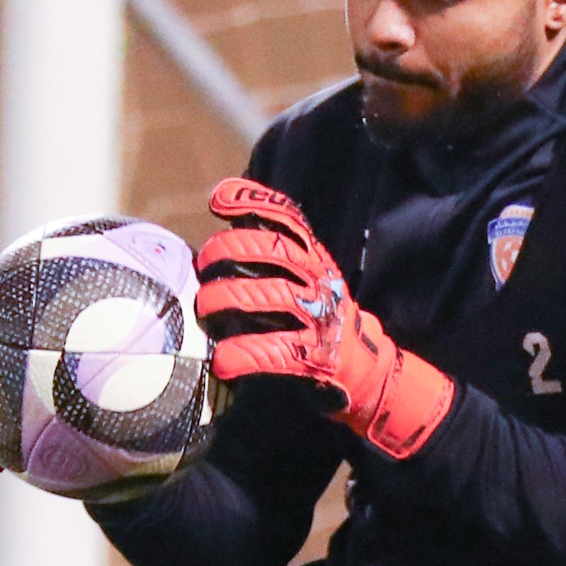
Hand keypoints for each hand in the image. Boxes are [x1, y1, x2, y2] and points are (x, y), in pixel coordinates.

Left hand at [194, 178, 454, 458]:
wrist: (361, 365)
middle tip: (204, 264)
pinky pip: (275, 351)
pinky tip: (222, 360)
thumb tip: (226, 208)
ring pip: (271, 295)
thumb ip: (272, 247)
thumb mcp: (305, 275)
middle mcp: (318, 280)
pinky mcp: (314, 355)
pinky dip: (243, 354)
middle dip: (231, 250)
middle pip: (274, 250)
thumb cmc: (318, 314)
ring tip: (204, 306)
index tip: (217, 200)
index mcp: (314, 258)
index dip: (252, 203)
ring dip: (229, 297)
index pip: (287, 219)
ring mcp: (319, 316)